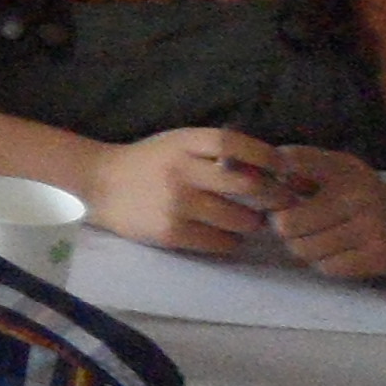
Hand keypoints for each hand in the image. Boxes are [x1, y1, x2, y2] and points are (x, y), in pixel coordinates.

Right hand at [82, 129, 286, 255]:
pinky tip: (224, 234)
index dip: (267, 156)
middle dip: (274, 196)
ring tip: (248, 221)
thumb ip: (213, 150)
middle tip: (283, 202)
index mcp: (184, 143)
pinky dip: (230, 241)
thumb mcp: (178, 144)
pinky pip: (220, 242)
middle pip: (247, 185)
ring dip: (252, 223)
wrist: (100, 184)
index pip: (234, 145)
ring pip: (240, 220)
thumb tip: (267, 168)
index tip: (285, 167)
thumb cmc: (149, 161)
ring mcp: (176, 204)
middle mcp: (181, 171)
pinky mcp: (171, 232)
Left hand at [260, 143, 385, 279]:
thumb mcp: (342, 172)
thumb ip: (303, 170)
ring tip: (317, 239)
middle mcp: (358, 195)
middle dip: (284, 227)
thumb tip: (259, 178)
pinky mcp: (380, 257)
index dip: (271, 172)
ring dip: (303, 248)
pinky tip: (336, 252)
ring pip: (304, 249)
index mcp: (344, 168)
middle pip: (287, 222)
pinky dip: (324, 263)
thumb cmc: (368, 196)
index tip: (267, 185)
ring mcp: (372, 228)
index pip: (294, 160)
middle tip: (292, 225)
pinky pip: (327, 267)